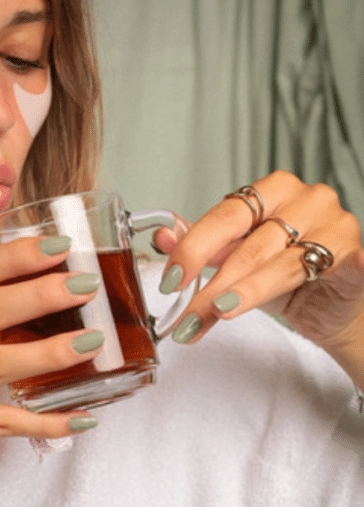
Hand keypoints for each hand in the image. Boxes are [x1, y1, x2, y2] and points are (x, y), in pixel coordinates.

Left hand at [156, 171, 363, 383]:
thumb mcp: (236, 258)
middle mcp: (304, 199)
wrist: (328, 302)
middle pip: (250, 245)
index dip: (194, 248)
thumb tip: (162, 238)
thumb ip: (202, 246)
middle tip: (189, 314)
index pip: (225, 216)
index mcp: (270, 192)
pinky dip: (326, 272)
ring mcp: (334, 223)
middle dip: (213, 285)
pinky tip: (317, 282)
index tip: (171, 279)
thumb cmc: (282, 274)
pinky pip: (337, 264)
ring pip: (282, 263)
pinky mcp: (354, 252)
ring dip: (245, 294)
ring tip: (218, 314)